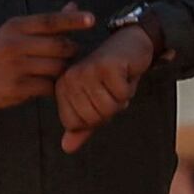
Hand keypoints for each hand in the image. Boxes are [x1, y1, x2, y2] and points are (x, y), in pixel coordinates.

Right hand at [0, 7, 98, 113]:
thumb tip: (74, 6)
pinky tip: (46, 83)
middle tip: (68, 53)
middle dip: (71, 51)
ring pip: (58, 68)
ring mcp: (15, 67)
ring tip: (55, 69)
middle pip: (61, 47)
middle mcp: (14, 45)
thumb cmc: (0, 51)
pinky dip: (53, 86)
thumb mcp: (17, 31)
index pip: (50, 21)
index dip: (73, 20)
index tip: (92, 19)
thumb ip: (47, 22)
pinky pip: (49, 86)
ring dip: (63, 70)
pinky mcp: (17, 87)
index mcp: (15, 27)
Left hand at [53, 22, 161, 151]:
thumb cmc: (112, 77)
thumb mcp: (97, 103)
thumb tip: (67, 148)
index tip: (101, 100)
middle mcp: (70, 79)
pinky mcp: (106, 66)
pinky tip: (125, 74)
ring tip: (118, 83)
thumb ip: (82, 127)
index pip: (76, 124)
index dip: (96, 118)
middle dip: (111, 109)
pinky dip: (129, 88)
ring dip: (121, 99)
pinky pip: (122, 94)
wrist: (131, 45)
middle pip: (94, 117)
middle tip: (112, 90)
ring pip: (108, 107)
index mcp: (62, 89)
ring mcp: (86, 71)